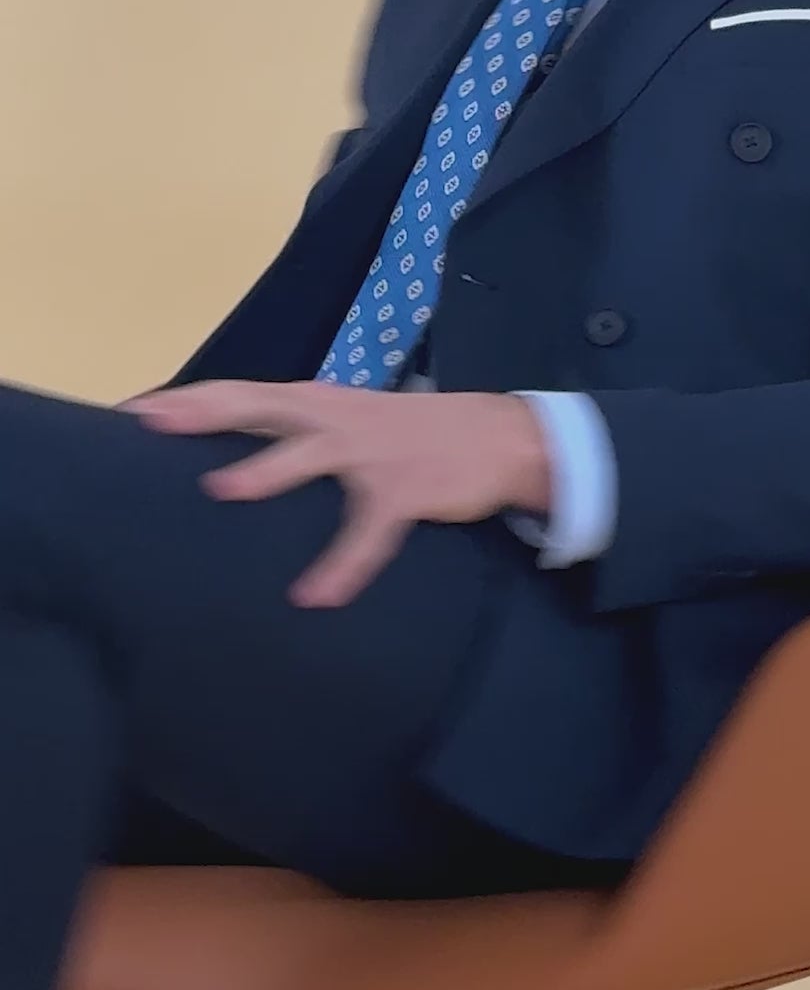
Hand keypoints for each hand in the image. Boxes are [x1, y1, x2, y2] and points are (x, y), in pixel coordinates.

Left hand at [119, 381, 550, 606]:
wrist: (497, 438)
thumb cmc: (409, 434)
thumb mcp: (349, 421)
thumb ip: (297, 431)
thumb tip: (232, 451)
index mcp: (318, 402)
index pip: (242, 393)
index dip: (188, 399)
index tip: (133, 409)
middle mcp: (336, 417)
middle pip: (261, 406)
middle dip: (206, 410)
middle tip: (152, 420)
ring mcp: (371, 452)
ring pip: (311, 456)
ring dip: (269, 470)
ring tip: (223, 488)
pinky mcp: (403, 491)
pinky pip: (367, 534)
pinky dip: (342, 565)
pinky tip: (315, 596)